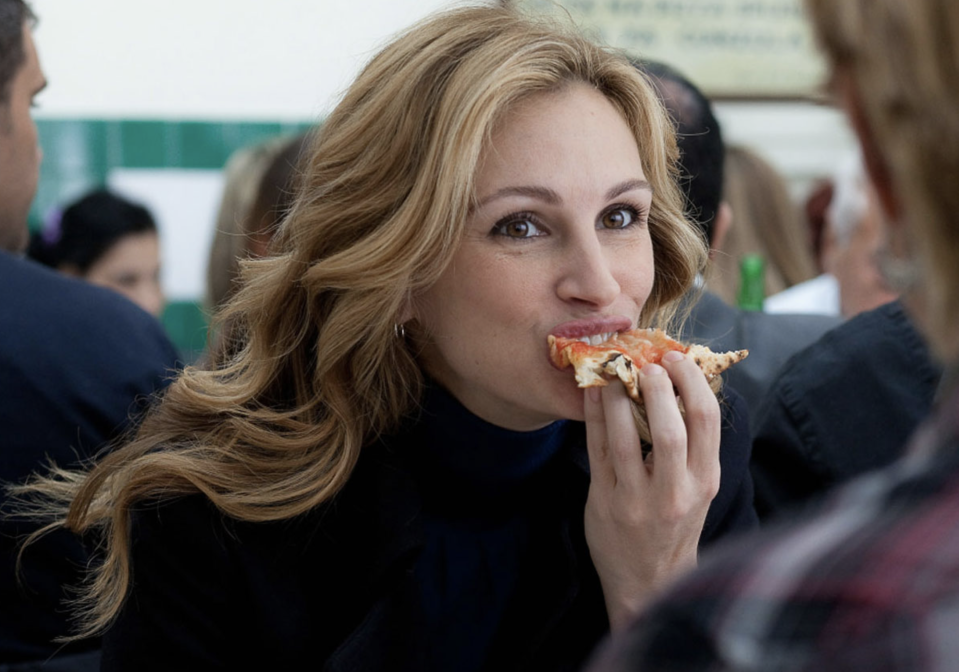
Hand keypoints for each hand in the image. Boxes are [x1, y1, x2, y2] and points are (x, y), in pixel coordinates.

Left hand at [583, 350, 720, 630]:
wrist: (648, 582)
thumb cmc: (674, 525)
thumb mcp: (697, 489)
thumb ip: (693, 447)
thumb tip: (681, 385)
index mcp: (706, 481)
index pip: (708, 421)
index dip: (693, 383)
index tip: (677, 359)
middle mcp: (676, 491)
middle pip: (671, 428)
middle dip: (659, 387)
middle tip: (647, 363)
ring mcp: (638, 499)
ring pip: (626, 437)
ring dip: (619, 397)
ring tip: (615, 373)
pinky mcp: (605, 501)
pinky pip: (597, 449)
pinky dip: (595, 416)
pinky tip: (593, 394)